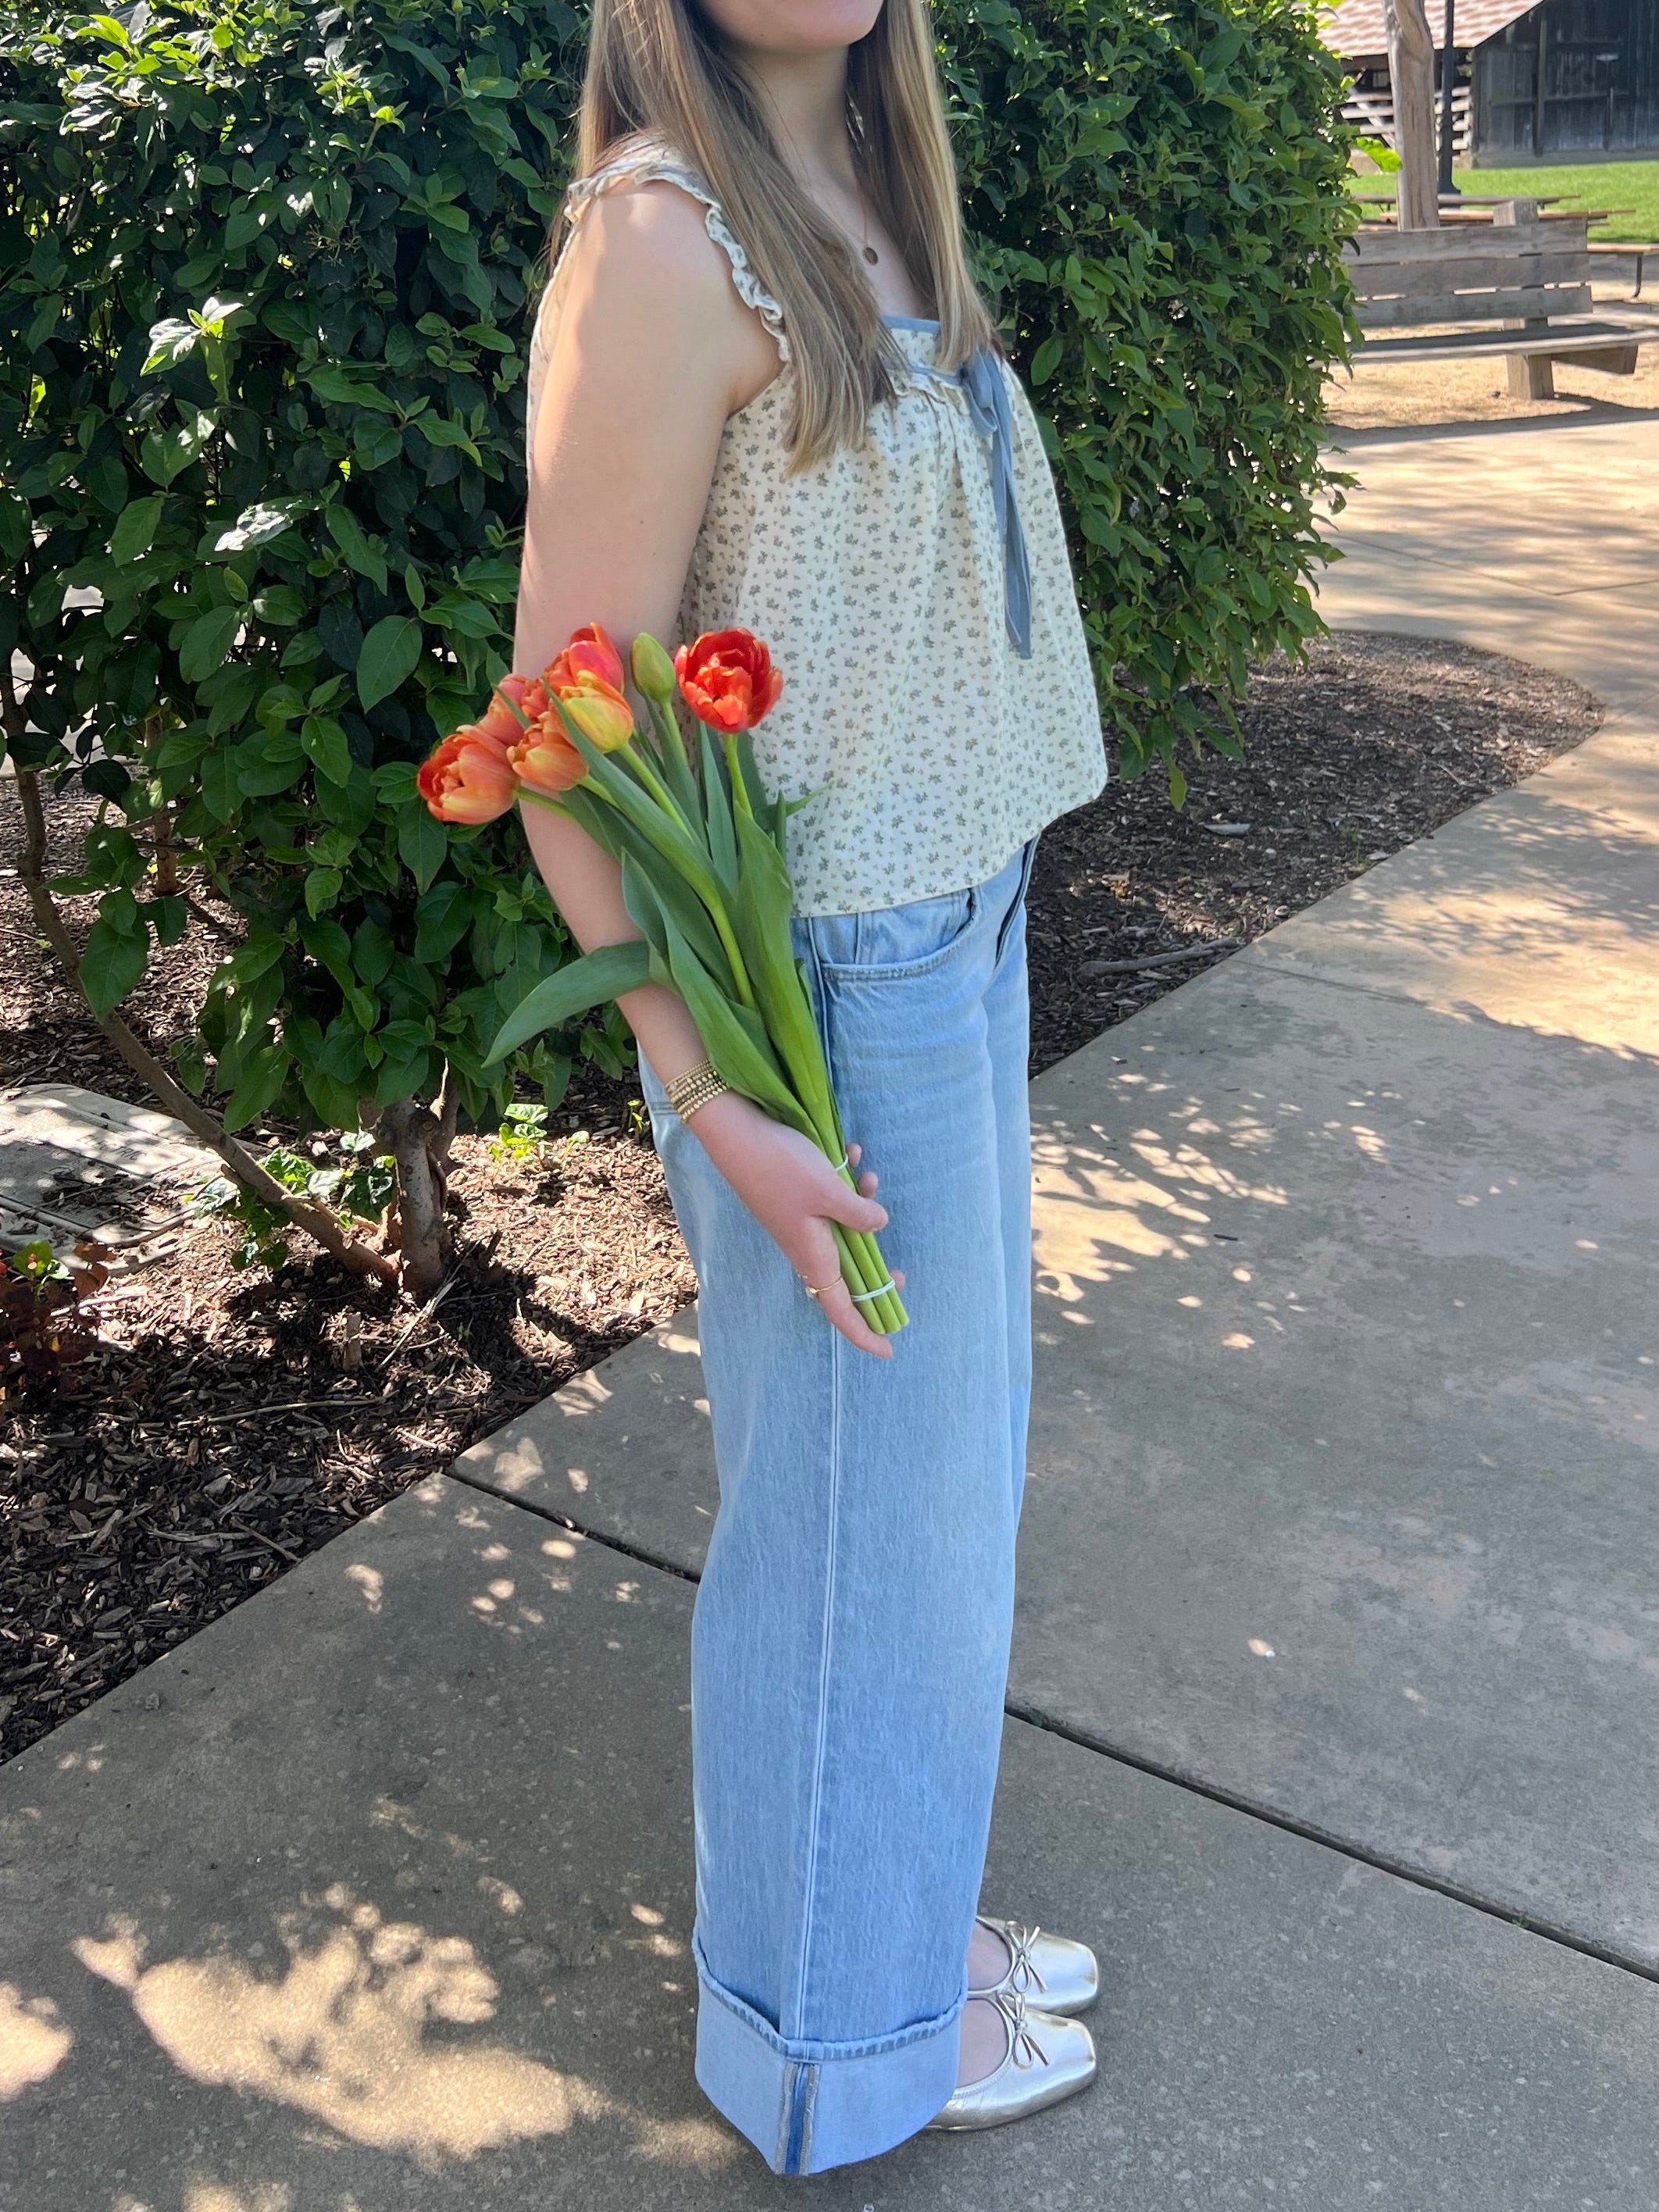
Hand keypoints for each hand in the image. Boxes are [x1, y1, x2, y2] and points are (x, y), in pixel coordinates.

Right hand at [686, 1091, 900, 1359]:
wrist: (738, 1132)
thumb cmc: (782, 1167)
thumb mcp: (830, 1192)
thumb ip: (860, 1214)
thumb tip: (879, 1224)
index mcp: (814, 1257)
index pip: (841, 1310)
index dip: (864, 1334)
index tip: (888, 1350)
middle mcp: (808, 1247)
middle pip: (848, 1277)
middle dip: (875, 1274)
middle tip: (898, 1275)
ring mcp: (802, 1225)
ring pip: (845, 1233)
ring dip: (864, 1209)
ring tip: (871, 1178)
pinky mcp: (799, 1201)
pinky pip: (832, 1204)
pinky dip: (846, 1185)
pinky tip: (851, 1155)